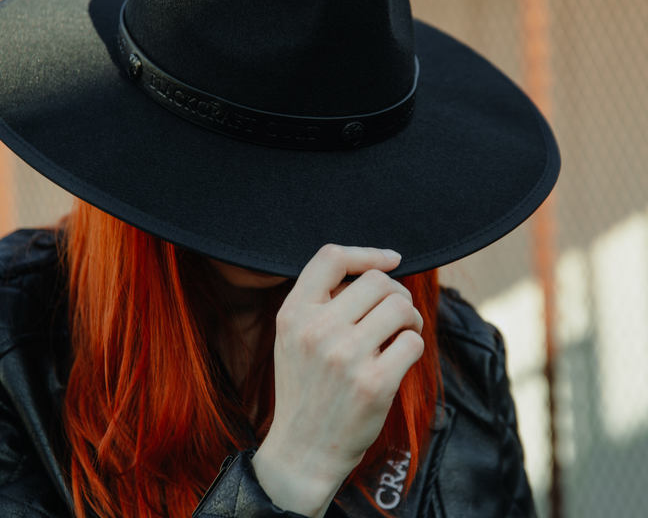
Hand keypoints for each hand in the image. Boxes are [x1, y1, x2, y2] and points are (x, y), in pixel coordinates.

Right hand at [252, 245, 423, 516]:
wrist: (302, 450)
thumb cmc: (303, 387)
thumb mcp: (291, 337)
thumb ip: (320, 302)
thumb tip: (375, 270)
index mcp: (293, 313)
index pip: (330, 258)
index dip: (367, 254)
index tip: (391, 259)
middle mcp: (316, 330)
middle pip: (377, 281)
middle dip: (396, 293)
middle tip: (396, 313)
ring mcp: (345, 356)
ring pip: (400, 307)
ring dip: (410, 318)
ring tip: (402, 333)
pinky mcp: (373, 383)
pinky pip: (413, 341)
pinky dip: (413, 345)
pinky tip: (399, 358)